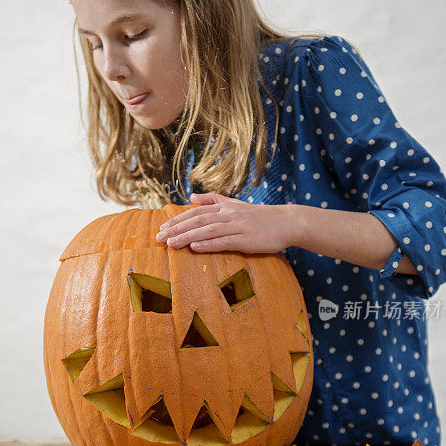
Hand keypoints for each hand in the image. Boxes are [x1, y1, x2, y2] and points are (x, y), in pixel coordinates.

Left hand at [155, 192, 291, 253]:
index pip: (196, 212)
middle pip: (197, 221)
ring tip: (171, 244)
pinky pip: (224, 242)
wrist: (286, 222)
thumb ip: (214, 200)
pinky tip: (195, 248)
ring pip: (207, 231)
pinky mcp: (246, 239)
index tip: (162, 228)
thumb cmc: (260, 217)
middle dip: (176, 229)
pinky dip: (208, 244)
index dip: (178, 220)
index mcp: (225, 207)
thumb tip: (191, 197)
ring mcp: (237, 227)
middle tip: (158, 238)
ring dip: (187, 237)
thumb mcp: (236, 204)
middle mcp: (229, 215)